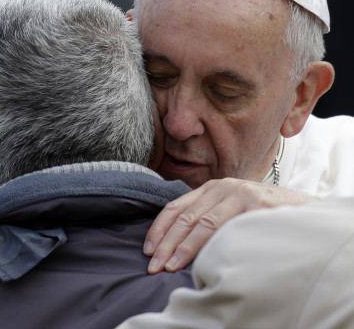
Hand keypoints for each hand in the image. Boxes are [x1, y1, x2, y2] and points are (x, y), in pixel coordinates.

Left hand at [144, 178, 316, 272]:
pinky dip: (212, 245)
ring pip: (203, 223)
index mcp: (212, 188)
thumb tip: (173, 244)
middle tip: (153, 265)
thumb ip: (207, 217)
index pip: (175, 207)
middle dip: (166, 243)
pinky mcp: (258, 205)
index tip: (148, 250)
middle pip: (185, 217)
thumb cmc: (263, 214)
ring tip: (170, 266)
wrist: (306, 210)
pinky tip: (202, 261)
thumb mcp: (231, 209)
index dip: (159, 229)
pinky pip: (230, 228)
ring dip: (184, 248)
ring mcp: (241, 194)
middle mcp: (223, 187)